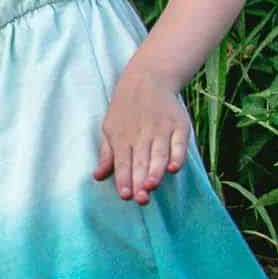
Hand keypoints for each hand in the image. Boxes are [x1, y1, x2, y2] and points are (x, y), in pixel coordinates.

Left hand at [93, 65, 190, 203]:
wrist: (148, 79)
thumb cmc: (125, 109)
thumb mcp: (110, 128)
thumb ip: (107, 154)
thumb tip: (97, 176)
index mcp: (122, 137)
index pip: (123, 163)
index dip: (124, 179)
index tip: (126, 195)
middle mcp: (142, 135)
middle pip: (141, 162)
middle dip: (140, 181)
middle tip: (141, 199)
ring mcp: (161, 130)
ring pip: (159, 155)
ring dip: (156, 171)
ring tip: (152, 186)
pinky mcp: (179, 126)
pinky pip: (180, 144)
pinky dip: (178, 156)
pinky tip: (174, 168)